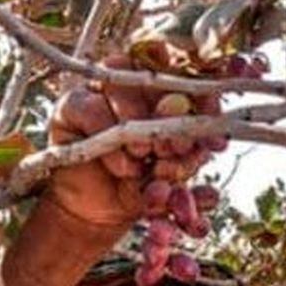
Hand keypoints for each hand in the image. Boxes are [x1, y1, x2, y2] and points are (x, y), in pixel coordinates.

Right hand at [44, 57, 217, 231]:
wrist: (99, 213)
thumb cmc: (140, 187)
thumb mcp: (173, 178)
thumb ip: (192, 160)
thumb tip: (215, 158)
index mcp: (166, 92)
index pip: (187, 72)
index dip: (201, 90)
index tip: (212, 112)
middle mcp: (134, 83)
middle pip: (155, 74)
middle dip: (171, 112)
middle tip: (176, 147)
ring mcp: (100, 90)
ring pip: (122, 86)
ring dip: (138, 125)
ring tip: (144, 158)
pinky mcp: (70, 104)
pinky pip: (92, 108)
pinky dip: (109, 138)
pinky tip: (123, 166)